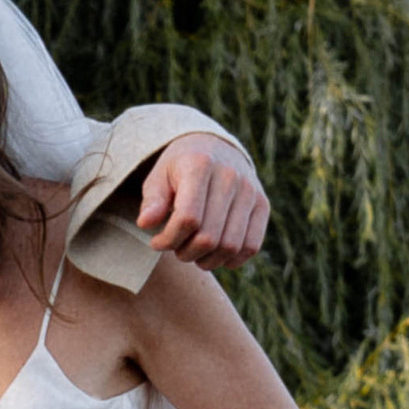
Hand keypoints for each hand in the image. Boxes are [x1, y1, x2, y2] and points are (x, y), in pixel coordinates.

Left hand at [137, 138, 266, 270]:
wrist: (215, 148)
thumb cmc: (179, 169)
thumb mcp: (158, 177)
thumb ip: (152, 200)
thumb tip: (145, 223)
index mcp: (200, 165)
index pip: (187, 218)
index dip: (168, 240)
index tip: (156, 242)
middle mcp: (230, 176)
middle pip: (208, 237)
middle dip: (185, 253)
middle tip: (176, 249)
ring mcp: (250, 190)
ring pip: (229, 247)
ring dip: (206, 260)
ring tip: (192, 252)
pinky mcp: (263, 204)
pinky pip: (250, 246)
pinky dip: (230, 260)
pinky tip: (214, 254)